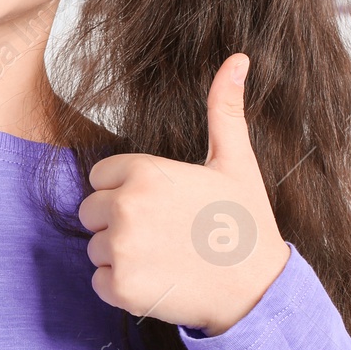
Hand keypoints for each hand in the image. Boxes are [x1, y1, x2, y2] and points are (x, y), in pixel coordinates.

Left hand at [78, 54, 289, 336]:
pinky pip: (98, 282)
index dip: (127, 191)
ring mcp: (121, 249)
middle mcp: (126, 207)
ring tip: (164, 258)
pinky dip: (122, 287)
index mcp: (145, 172)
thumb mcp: (235, 161)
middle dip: (118, 223)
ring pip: (95, 248)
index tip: (161, 206)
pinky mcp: (121, 287)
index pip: (101, 177)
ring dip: (121, 257)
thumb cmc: (246, 224)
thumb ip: (224, 109)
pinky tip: (158, 281)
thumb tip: (238, 59)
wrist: (258, 290)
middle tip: (163, 235)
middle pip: (91, 212)